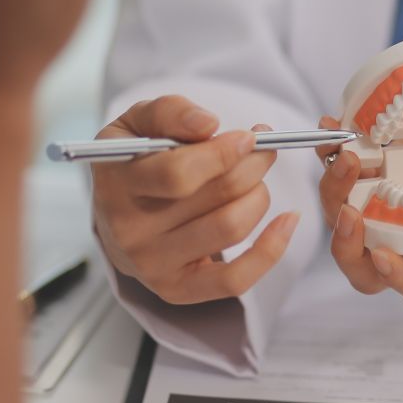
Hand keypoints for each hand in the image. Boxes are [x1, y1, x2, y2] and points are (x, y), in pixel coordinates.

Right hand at [92, 97, 299, 303]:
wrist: (114, 216)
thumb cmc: (136, 161)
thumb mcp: (138, 123)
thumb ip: (169, 111)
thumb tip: (208, 125)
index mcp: (116, 183)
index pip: (179, 174)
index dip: (223, 153)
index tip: (248, 137)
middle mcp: (129, 230)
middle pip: (216, 197)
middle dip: (252, 166)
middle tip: (263, 150)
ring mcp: (152, 265)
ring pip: (232, 227)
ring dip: (259, 195)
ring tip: (256, 179)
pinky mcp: (177, 291)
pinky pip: (235, 280)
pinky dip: (271, 249)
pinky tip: (288, 219)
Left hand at [318, 108, 402, 301]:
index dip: (396, 277)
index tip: (382, 255)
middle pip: (363, 261)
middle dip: (346, 244)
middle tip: (347, 210)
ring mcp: (389, 207)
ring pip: (344, 217)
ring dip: (334, 191)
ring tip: (345, 155)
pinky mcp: (376, 175)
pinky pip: (343, 174)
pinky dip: (330, 154)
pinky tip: (331, 127)